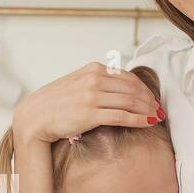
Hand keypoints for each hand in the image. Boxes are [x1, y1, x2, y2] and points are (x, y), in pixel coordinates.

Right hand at [13, 60, 160, 144]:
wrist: (33, 118)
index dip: (144, 88)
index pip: (128, 77)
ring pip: (131, 101)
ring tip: (157, 117)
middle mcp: (94, 79)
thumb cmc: (54, 104)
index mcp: (92, 69)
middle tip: (160, 110)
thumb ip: (96, 82)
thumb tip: (119, 89)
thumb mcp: (76, 84)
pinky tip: (149, 123)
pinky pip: (122, 116)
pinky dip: (140, 119)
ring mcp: (92, 96)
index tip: (153, 99)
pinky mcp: (90, 114)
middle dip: (150, 100)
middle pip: (133, 89)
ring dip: (148, 110)